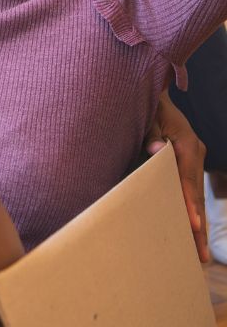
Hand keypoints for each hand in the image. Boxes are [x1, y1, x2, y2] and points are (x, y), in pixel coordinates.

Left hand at [145, 91, 207, 261]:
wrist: (151, 91)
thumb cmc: (146, 105)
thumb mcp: (147, 115)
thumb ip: (150, 134)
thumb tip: (155, 151)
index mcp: (187, 143)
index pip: (188, 179)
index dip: (189, 202)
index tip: (192, 224)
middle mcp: (194, 153)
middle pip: (197, 194)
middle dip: (198, 226)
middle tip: (199, 255)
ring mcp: (192, 159)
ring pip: (196, 196)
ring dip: (197, 224)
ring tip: (198, 253)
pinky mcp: (186, 163)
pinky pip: (190, 191)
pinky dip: (191, 210)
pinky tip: (190, 230)